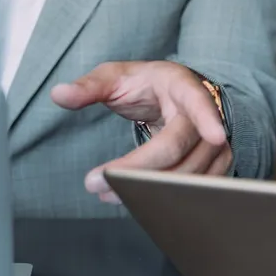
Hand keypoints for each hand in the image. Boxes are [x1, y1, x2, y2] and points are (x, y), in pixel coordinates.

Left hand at [51, 61, 232, 203]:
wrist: (174, 97)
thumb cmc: (147, 84)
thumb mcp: (117, 76)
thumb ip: (89, 86)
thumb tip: (59, 94)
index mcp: (184, 87)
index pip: (200, 103)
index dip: (209, 120)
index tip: (216, 136)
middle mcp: (206, 117)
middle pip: (179, 150)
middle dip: (139, 169)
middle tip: (97, 181)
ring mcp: (214, 145)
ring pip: (187, 176)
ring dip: (147, 189)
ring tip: (106, 191)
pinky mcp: (213, 167)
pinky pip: (192, 189)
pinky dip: (164, 197)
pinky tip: (135, 198)